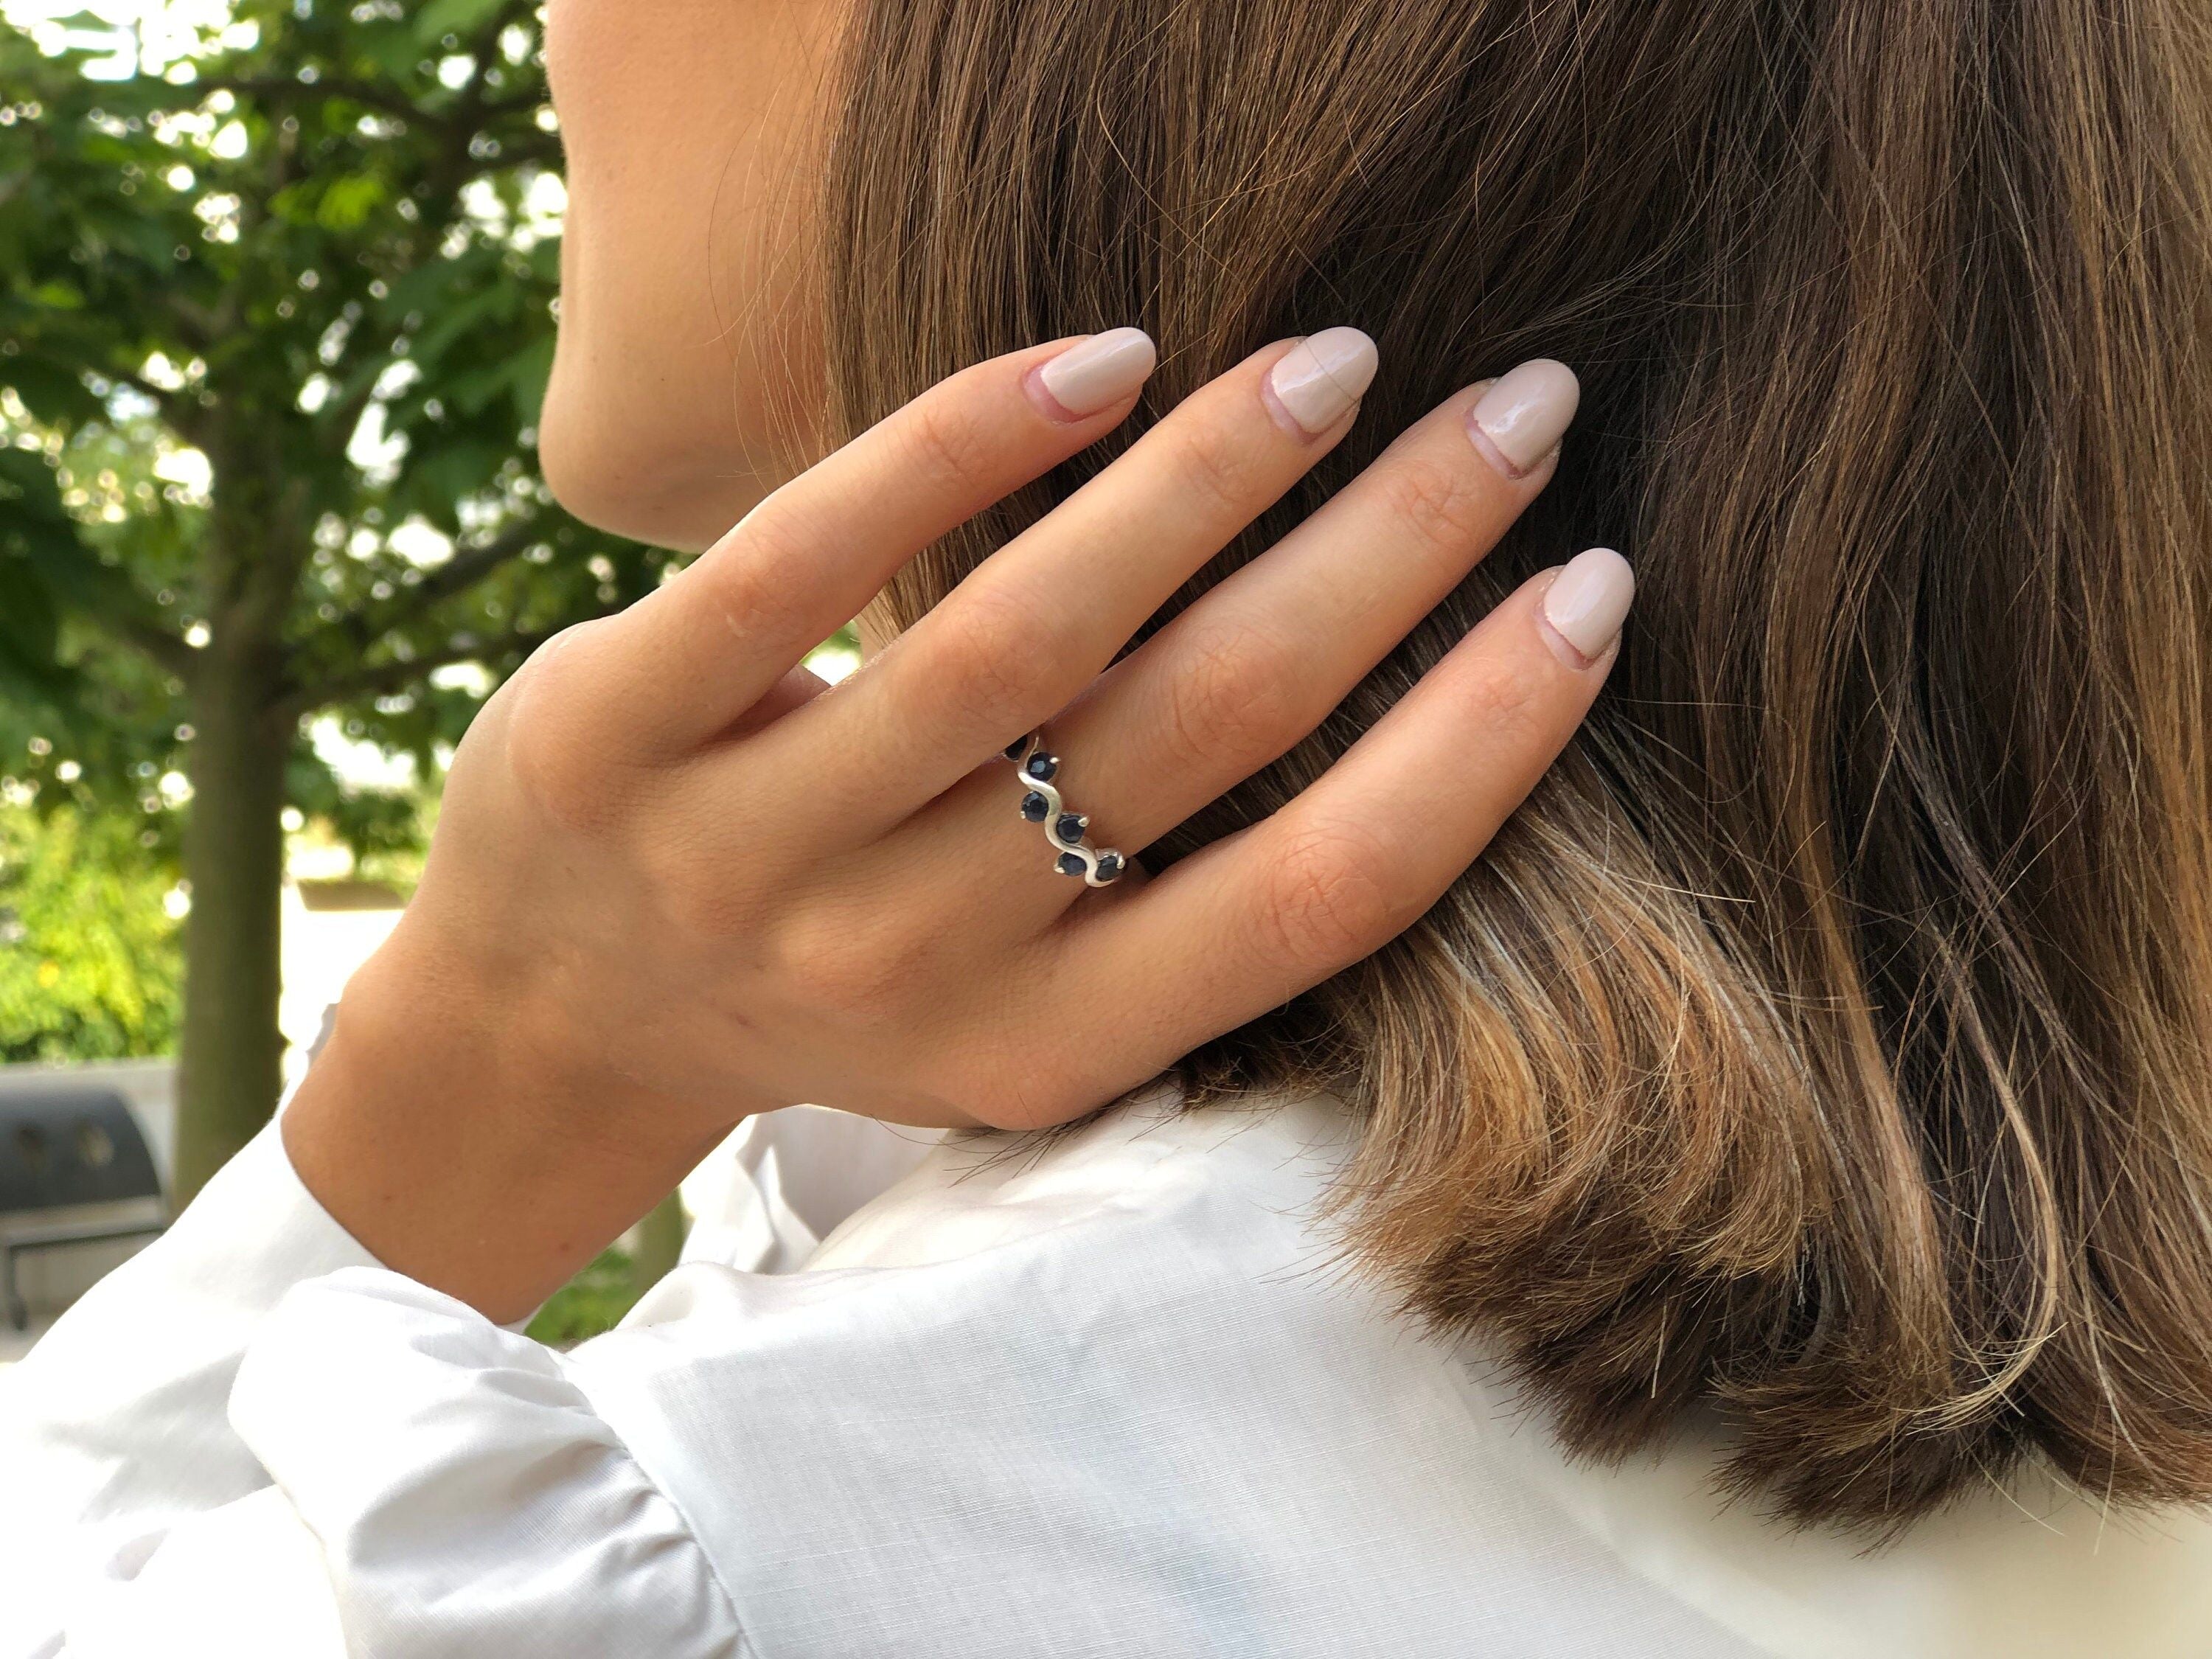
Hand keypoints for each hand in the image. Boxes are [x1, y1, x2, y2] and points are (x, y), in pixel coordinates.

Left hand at [284, 328, 1629, 1319]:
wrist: (549, 1012)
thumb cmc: (841, 974)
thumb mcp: (1019, 998)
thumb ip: (1170, 885)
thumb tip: (1391, 661)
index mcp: (1049, 1045)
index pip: (1318, 898)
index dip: (1482, 742)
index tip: (1594, 588)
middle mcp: (912, 964)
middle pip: (1201, 734)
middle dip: (1393, 557)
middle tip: (1519, 410)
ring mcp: (751, 851)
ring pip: (1023, 639)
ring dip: (1208, 480)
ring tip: (1334, 362)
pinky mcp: (618, 729)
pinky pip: (805, 559)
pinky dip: (963, 444)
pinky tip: (1098, 357)